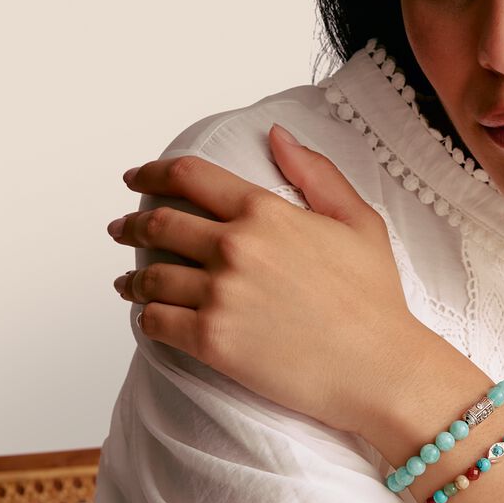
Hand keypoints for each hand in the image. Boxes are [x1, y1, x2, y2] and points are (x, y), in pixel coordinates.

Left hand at [107, 122, 429, 433]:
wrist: (379, 366)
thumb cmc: (374, 298)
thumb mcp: (359, 221)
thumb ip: (317, 173)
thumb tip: (277, 136)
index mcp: (267, 212)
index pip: (190, 177)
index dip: (154, 172)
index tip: (137, 177)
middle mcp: (236, 248)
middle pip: (159, 224)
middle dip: (133, 225)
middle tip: (123, 231)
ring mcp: (220, 296)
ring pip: (150, 277)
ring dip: (132, 278)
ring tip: (129, 283)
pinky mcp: (211, 342)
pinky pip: (155, 322)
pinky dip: (145, 316)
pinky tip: (149, 315)